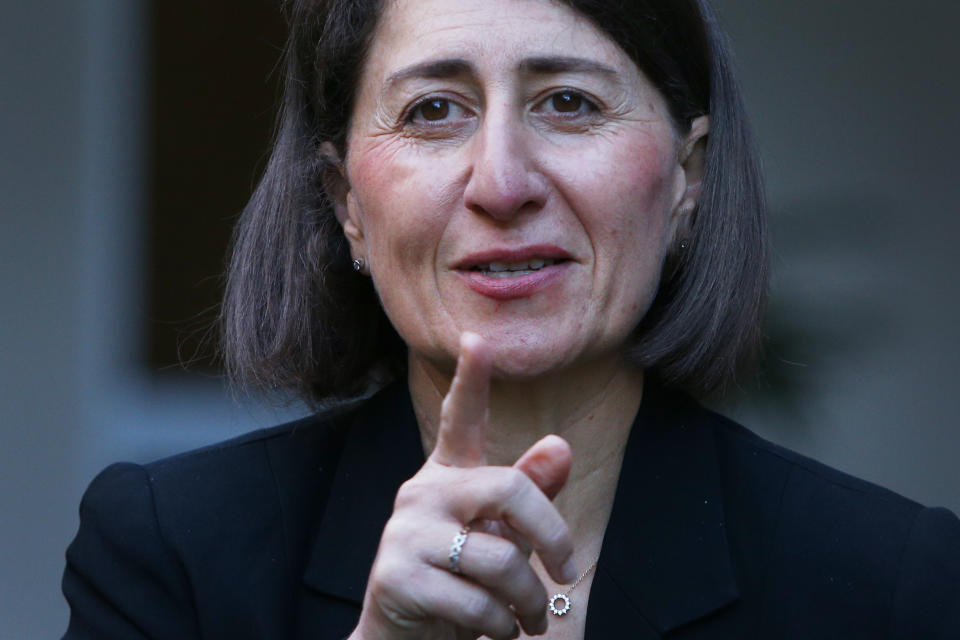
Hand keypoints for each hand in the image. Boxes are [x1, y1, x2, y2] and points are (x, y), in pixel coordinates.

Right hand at [350, 333, 575, 639]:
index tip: (478, 339)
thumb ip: (527, 496)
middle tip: (568, 574)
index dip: (471, 380)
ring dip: (528, 602)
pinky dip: (500, 626)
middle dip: (552, 537)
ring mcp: (405, 533)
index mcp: (448, 478)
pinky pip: (476, 601)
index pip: (459, 420)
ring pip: (500, 558)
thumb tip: (560, 445)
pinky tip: (496, 631)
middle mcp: (422, 494)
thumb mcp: (499, 538)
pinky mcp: (395, 576)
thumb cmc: (460, 583)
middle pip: (509, 490)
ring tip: (529, 620)